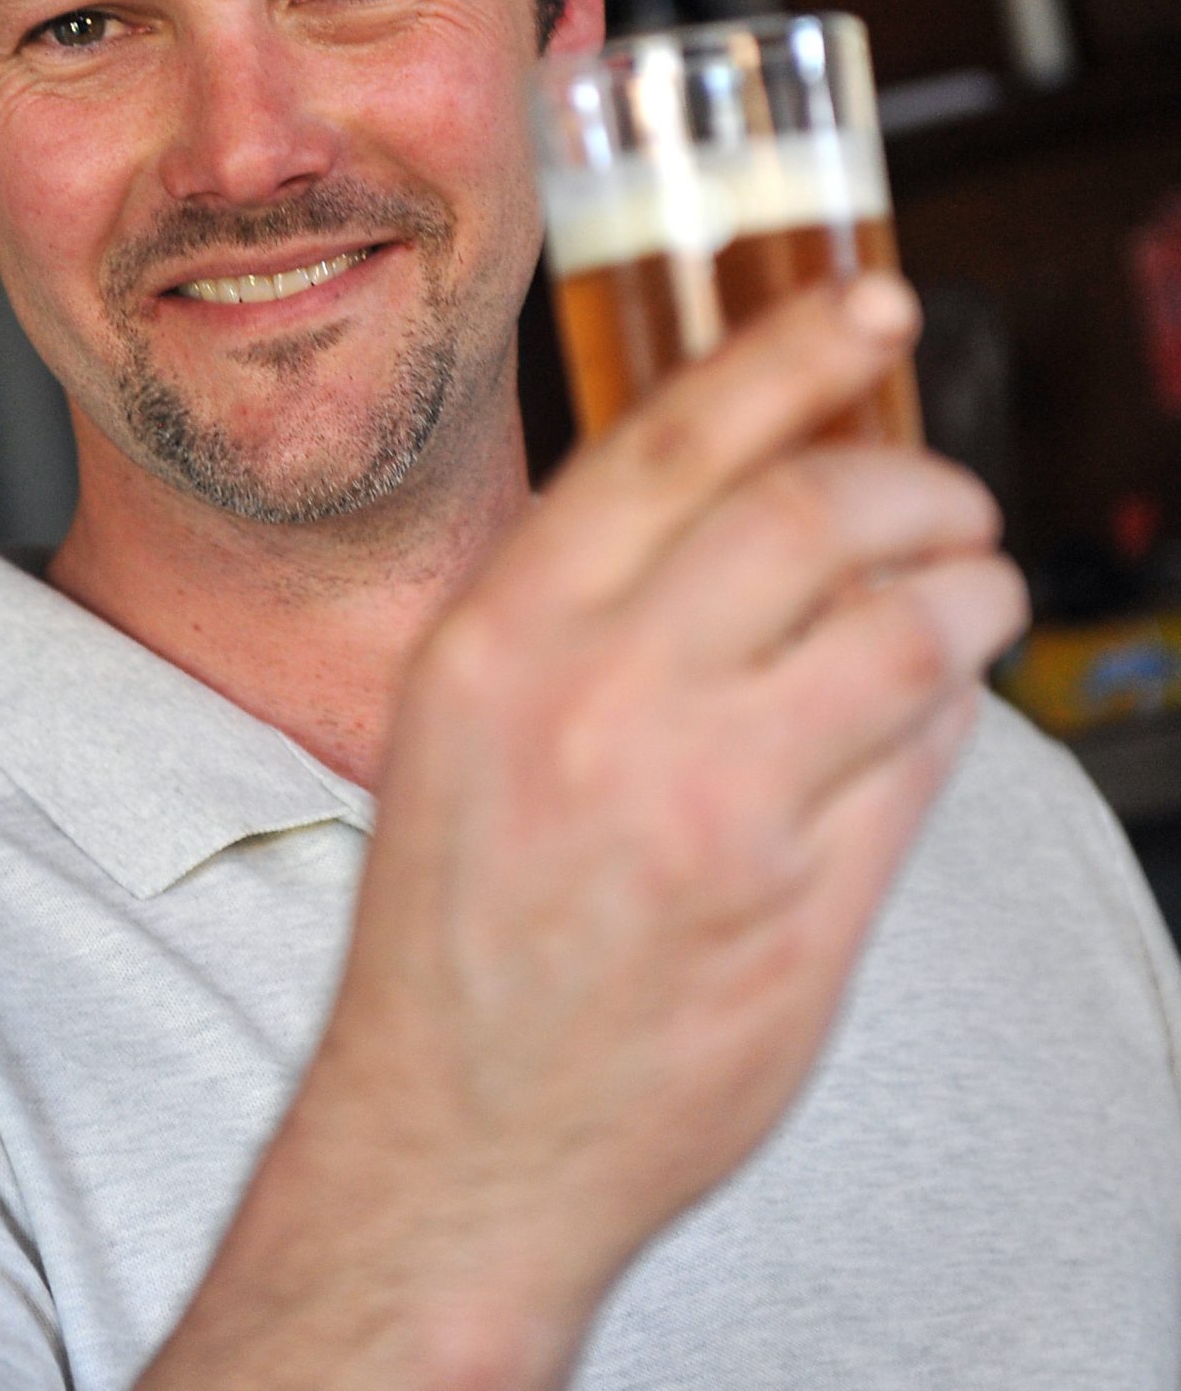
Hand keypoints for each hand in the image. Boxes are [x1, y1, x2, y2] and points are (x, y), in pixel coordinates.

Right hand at [302, 277, 1024, 1367]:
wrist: (459, 1132)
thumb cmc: (462, 912)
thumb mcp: (469, 712)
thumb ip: (589, 594)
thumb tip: (746, 482)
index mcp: (503, 633)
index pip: (674, 438)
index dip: (793, 351)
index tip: (869, 303)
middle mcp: (597, 703)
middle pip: (815, 515)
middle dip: (919, 484)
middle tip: (952, 497)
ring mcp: (706, 812)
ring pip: (905, 636)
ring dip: (971, 593)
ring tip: (977, 592)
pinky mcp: (797, 915)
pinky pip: (922, 766)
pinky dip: (953, 713)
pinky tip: (934, 713)